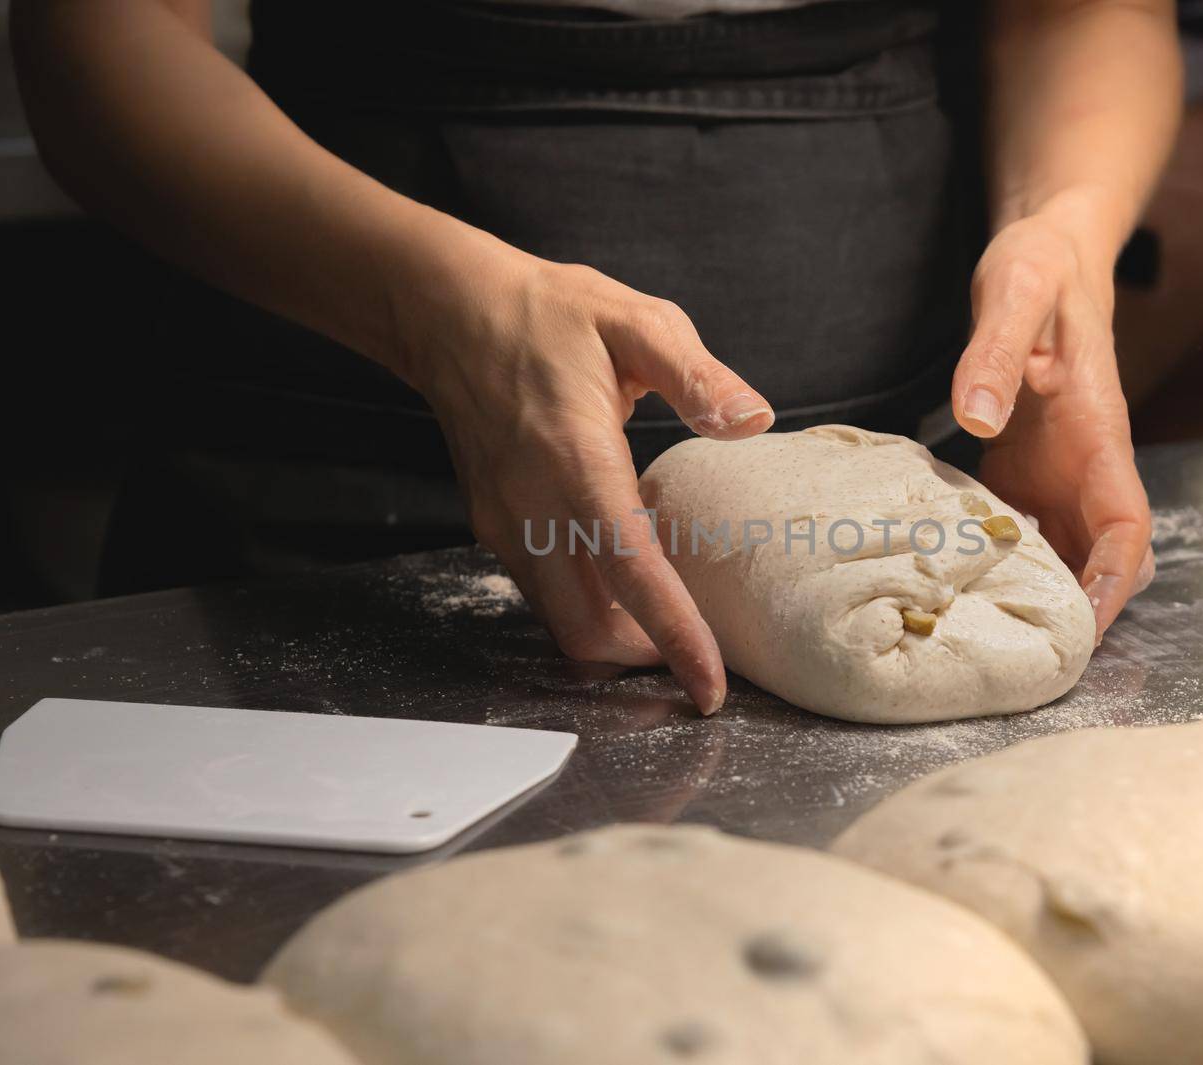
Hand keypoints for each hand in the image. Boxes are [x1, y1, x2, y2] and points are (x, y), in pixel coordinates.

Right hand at [400, 232, 773, 713]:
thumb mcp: (635, 321)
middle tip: (707, 655)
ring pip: (562, 621)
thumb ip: (697, 375)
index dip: (674, 636)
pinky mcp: (495, 528)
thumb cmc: (548, 313)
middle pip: (588, 628)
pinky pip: (547, 594)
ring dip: (619, 639)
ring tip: (676, 625)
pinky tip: (631, 579)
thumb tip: (754, 420)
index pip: (630, 571)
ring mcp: (505, 524)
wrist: (449, 312)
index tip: (710, 688)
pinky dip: (592, 607)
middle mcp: (531, 507)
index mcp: (575, 460)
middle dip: (648, 659)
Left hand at [951, 195, 1153, 640]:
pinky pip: (1025, 530)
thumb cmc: (1038, 268)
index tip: (1084, 631)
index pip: (1126, 527)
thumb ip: (993, 354)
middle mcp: (1085, 464)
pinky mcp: (1025, 467)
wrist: (1047, 253)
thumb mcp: (1015, 294)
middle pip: (1102, 559)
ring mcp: (1057, 471)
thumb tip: (976, 418)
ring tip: (983, 640)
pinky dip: (1002, 563)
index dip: (1113, 583)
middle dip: (1078, 611)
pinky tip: (953, 583)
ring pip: (1065, 553)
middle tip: (1022, 661)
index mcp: (1099, 432)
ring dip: (1039, 595)